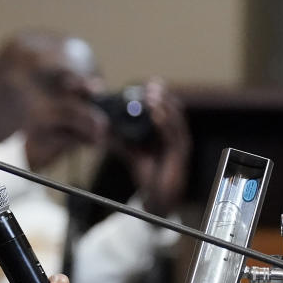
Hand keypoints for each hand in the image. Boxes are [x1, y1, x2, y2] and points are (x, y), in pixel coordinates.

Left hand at [123, 78, 190, 215]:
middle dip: (162, 95)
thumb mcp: (130, 151)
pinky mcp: (181, 153)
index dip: (157, 94)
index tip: (146, 83)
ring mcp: (180, 142)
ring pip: (175, 118)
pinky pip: (175, 134)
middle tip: (151, 84)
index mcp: (165, 131)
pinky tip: (157, 114)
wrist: (158, 198)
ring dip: (164, 105)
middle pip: (172, 108)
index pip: (164, 107)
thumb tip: (100, 128)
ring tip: (153, 95)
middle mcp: (174, 134)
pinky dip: (166, 122)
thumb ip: (119, 139)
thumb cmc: (147, 173)